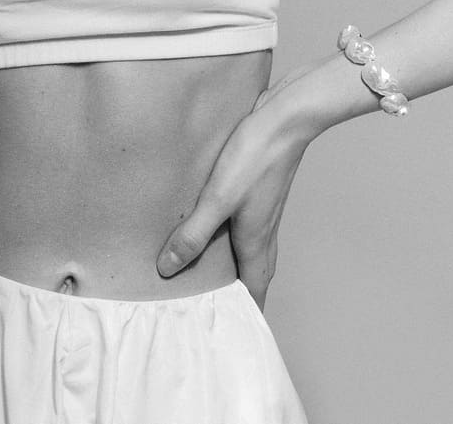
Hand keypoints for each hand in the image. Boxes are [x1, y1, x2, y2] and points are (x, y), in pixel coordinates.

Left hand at [155, 86, 310, 311]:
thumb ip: (192, 234)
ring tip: (205, 270)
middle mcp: (264, 231)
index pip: (254, 291)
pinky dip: (231, 235)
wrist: (284, 119)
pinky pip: (246, 224)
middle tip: (211, 306)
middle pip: (254, 274)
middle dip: (236, 294)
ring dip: (233, 264)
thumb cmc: (255, 158)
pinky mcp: (259, 190)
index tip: (229, 333)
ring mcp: (264, 210)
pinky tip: (211, 222)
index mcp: (256, 242)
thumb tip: (168, 268)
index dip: (244, 314)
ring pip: (250, 249)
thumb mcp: (217, 199)